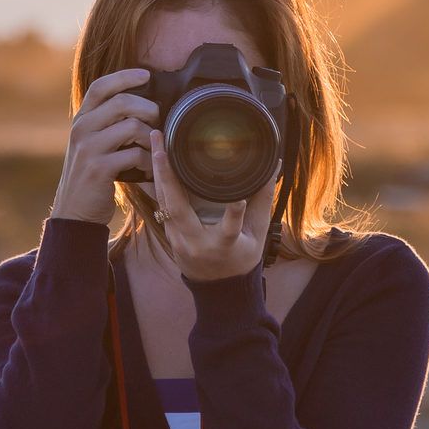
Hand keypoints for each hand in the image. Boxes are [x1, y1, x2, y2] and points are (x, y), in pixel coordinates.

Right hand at [47, 67, 158, 224]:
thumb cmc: (91, 175)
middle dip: (148, 109)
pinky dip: (148, 162)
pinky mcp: (100, 169)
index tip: (146, 74)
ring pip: (132, 127)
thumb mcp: (91, 144)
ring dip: (151, 138)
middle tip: (158, 121)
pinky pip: (135, 155)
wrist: (74, 212)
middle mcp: (82, 129)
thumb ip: (107, 123)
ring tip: (153, 150)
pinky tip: (148, 170)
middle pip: (123, 102)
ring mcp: (89, 148)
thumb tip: (140, 104)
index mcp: (81, 120)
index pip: (101, 86)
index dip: (125, 76)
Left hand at [149, 127, 278, 281]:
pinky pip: (161, 204)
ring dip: (157, 172)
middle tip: (160, 145)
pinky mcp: (169, 234)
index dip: (234, 215)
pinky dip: (159, 181)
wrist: (217, 287)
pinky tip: (156, 159)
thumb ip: (264, 201)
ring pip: (163, 203)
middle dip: (167, 175)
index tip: (240, 200)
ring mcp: (178, 239)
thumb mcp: (258, 235)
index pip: (229, 230)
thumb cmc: (241, 258)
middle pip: (177, 209)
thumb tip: (274, 166)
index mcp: (223, 246)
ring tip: (155, 141)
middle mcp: (196, 243)